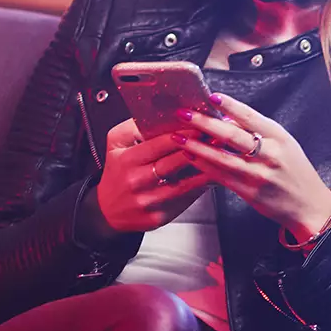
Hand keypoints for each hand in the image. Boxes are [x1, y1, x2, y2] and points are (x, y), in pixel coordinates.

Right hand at [93, 118, 209, 232]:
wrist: (108, 210)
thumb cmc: (117, 172)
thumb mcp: (116, 145)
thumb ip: (133, 127)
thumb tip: (159, 113)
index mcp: (126, 160)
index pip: (158, 145)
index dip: (181, 135)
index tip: (199, 126)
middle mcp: (136, 182)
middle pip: (173, 163)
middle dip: (198, 149)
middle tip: (217, 137)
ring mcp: (148, 201)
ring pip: (183, 184)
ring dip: (205, 170)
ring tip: (222, 156)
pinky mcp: (159, 217)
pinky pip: (184, 200)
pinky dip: (200, 188)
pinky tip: (214, 176)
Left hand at [173, 93, 330, 238]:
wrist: (308, 206)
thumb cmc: (295, 171)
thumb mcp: (284, 144)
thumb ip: (259, 131)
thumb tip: (227, 118)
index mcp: (280, 138)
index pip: (251, 117)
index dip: (230, 106)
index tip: (212, 97)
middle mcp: (270, 155)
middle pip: (232, 136)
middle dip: (205, 123)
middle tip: (184, 114)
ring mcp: (259, 175)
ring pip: (222, 158)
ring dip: (197, 146)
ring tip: (179, 136)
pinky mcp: (249, 193)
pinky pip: (221, 177)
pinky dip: (204, 166)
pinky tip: (190, 157)